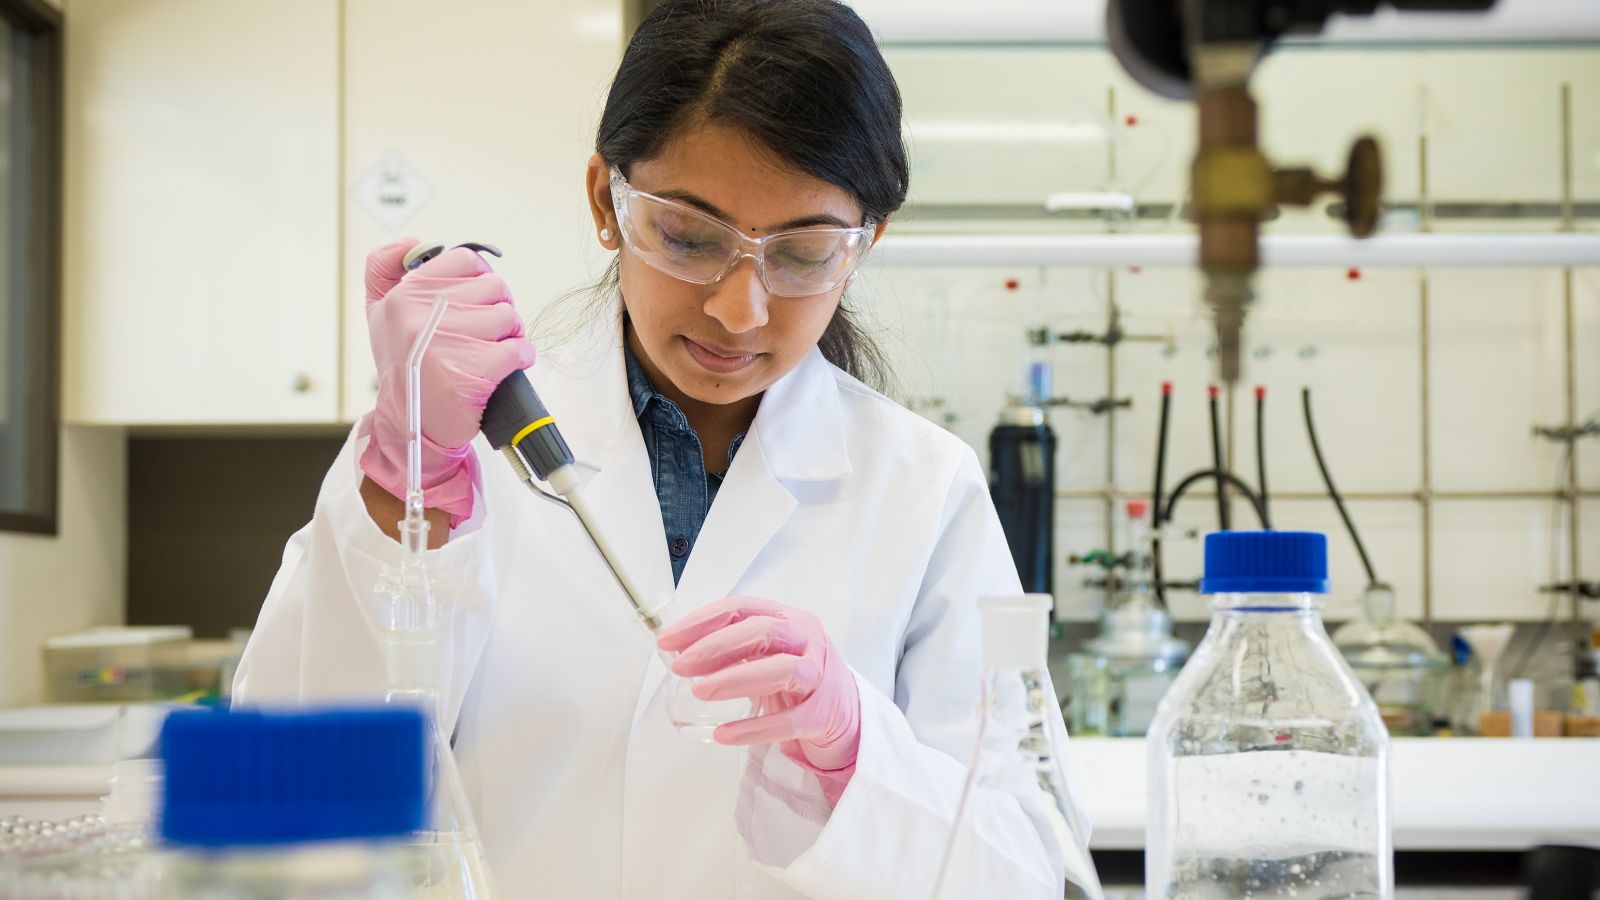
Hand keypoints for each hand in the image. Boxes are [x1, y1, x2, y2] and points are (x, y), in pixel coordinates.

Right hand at [359, 238, 536, 526]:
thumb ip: (384, 269)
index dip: (480, 279)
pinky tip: (503, 368)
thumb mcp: (380, 314)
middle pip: (494, 287)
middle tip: (486, 332)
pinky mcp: (474, 370)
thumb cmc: (403, 367)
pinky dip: (520, 358)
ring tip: (492, 351)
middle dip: (497, 310)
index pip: (465, 260)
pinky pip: (520, 349)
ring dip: (510, 334)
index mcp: (405, 294)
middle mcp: (424, 314)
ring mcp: (449, 341)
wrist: (410, 424)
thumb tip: (409, 241)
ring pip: (509, 317)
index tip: (475, 300)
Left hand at [657, 596, 860, 775]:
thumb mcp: (769, 652)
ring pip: (781, 670)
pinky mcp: (822, 714)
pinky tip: (724, 735)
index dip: (701, 622)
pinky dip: (753, 729)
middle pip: (762, 631)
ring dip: (735, 679)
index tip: (668, 640)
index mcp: (788, 618)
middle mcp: (807, 639)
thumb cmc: (797, 676)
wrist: (846, 712)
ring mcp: (819, 676)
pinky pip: (788, 721)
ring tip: (700, 692)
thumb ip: (733, 647)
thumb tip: (679, 651)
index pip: (742, 608)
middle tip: (682, 666)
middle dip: (716, 647)